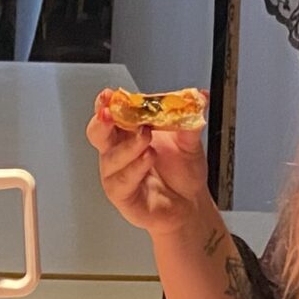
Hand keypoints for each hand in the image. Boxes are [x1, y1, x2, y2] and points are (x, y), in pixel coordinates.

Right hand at [85, 94, 213, 238]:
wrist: (191, 204)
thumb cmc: (182, 172)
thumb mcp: (190, 142)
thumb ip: (191, 120)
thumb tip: (200, 96)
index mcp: (129, 132)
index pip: (111, 113)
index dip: (106, 103)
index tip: (110, 94)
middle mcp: (118, 152)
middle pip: (97, 133)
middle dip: (102, 121)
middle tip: (110, 113)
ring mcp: (118, 174)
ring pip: (110, 157)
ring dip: (128, 145)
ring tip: (147, 137)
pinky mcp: (122, 195)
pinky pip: (121, 181)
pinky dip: (134, 168)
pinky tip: (147, 159)